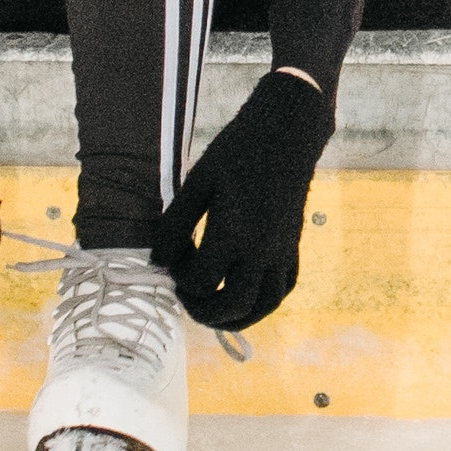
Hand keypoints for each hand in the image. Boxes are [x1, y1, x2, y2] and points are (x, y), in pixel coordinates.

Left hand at [151, 69, 332, 331]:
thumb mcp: (197, 183)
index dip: (178, 275)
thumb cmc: (236, 152)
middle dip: (203, 311)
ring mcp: (281, 252)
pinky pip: (282, 289)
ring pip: (263, 306)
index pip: (199, 281)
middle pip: (232, 305)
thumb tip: (157, 261)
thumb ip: (174, 226)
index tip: (173, 254)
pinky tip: (245, 293)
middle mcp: (261, 251)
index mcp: (233, 234)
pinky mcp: (293, 247)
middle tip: (186, 297)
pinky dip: (263, 301)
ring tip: (214, 312)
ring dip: (237, 318)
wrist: (287, 133)